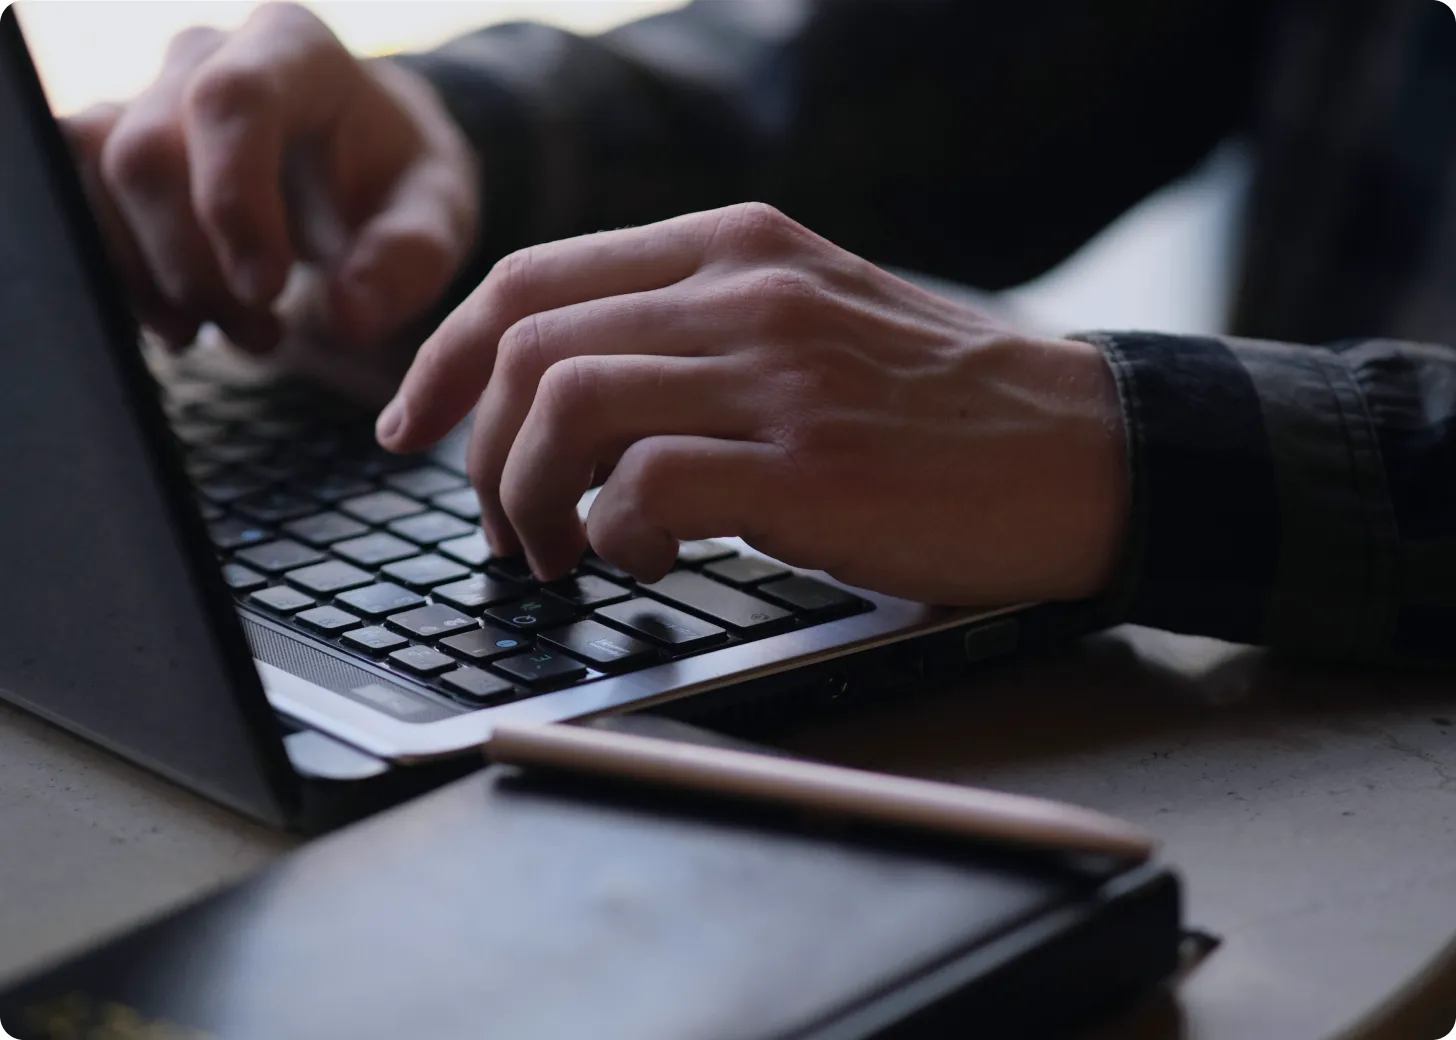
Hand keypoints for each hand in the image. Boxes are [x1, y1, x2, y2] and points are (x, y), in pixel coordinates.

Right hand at [62, 3, 476, 354]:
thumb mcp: (439, 216)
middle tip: (263, 335)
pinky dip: (122, 277)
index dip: (233, 201)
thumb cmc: (399, 183)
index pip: (232, 100)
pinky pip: (78, 202)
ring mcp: (151, 97)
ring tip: (231, 334)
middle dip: (194, 266)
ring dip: (152, 279)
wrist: (361, 167)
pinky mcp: (116, 146)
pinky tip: (183, 321)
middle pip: (148, 153)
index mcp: (296, 50)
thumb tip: (348, 318)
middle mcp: (207, 57)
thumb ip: (410, 259)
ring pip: (98, 179)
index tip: (266, 290)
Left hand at [378, 202, 1128, 605]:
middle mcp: (746, 290)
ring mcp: (778, 371)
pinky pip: (643, 485)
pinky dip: (616, 533)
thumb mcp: (812, 319)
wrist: (1086, 451)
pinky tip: (651, 557)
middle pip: (529, 344)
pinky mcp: (808, 465)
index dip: (444, 356)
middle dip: (479, 452)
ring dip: (531, 497)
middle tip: (504, 526)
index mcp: (736, 245)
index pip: (531, 277)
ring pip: (566, 405)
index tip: (413, 425)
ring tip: (566, 553)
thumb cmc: (941, 406)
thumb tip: (569, 401)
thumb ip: (697, 330)